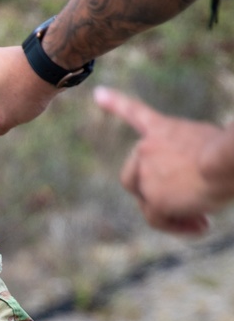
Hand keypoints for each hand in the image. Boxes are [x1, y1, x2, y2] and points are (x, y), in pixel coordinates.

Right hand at [0, 45, 58, 133]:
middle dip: (2, 102)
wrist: (51, 66)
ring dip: (13, 95)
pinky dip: (22, 86)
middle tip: (17, 95)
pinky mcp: (17, 55)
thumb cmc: (22, 91)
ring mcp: (1, 53)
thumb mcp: (4, 119)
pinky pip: (14, 80)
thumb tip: (0, 122)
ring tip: (26, 90)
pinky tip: (33, 85)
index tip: (4, 99)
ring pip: (1, 89)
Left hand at [93, 87, 233, 235]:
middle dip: (150, 194)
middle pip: (133, 178)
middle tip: (182, 203)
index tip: (99, 94)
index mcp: (163, 129)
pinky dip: (178, 226)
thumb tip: (186, 192)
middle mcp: (146, 148)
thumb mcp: (210, 143)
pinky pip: (157, 220)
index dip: (116, 103)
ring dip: (173, 214)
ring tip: (202, 218)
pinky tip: (202, 226)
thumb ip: (186, 160)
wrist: (229, 160)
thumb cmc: (230, 152)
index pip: (135, 114)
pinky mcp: (154, 200)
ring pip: (150, 204)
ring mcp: (146, 174)